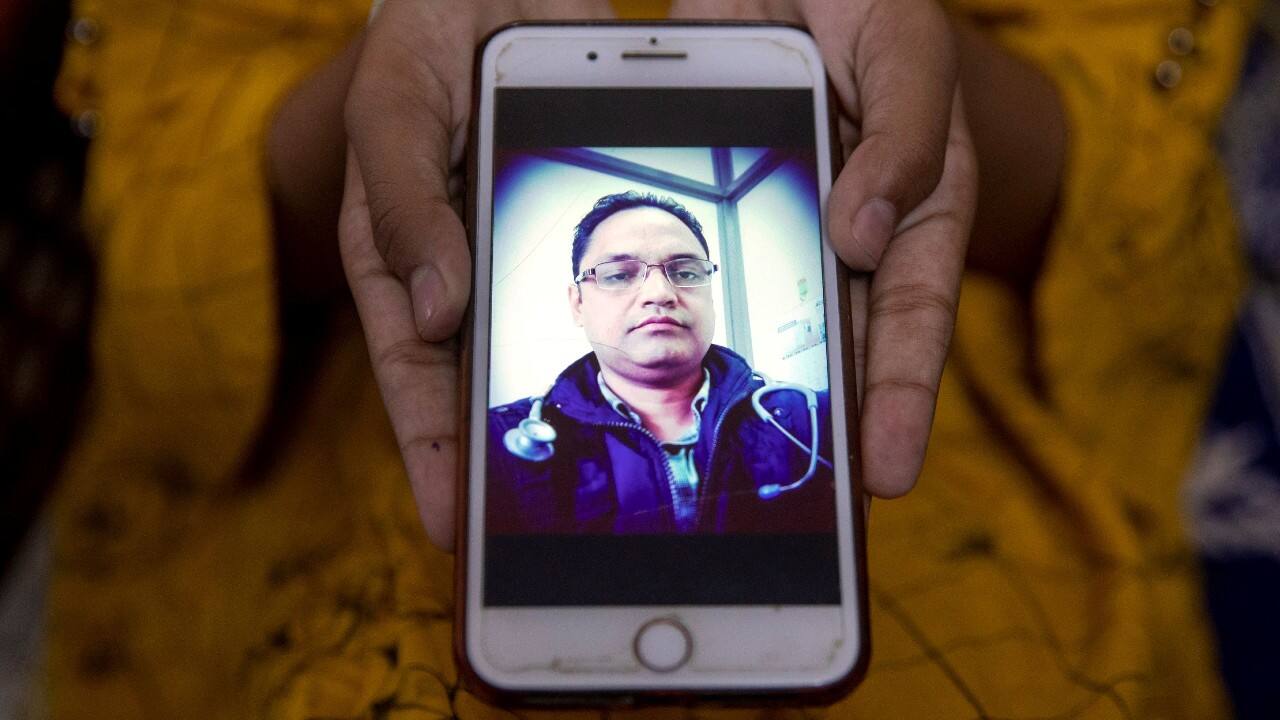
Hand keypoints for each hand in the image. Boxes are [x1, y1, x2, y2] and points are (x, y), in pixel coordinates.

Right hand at [339, 0, 611, 549]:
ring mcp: (522, 257)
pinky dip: (628, 335)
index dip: (428, 452)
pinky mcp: (579, 228)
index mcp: (401, 256)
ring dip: (573, 416)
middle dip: (503, 464)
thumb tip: (438, 303)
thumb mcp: (397, 108)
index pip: (409, 373)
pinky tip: (665, 379)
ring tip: (614, 486)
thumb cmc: (424, 40)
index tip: (451, 527)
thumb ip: (406, 197)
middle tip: (539, 542)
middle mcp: (462, 272)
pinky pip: (606, 291)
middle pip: (480, 387)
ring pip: (548, 352)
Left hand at [672, 0, 977, 499]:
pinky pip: (707, 274)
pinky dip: (691, 325)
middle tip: (808, 518)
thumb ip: (904, 134)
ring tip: (732, 481)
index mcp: (918, 205)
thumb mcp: (908, 51)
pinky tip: (661, 377)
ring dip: (758, 402)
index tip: (885, 474)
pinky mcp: (727, 205)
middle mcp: (855, 233)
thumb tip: (864, 230)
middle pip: (846, 349)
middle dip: (831, 432)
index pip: (915, 316)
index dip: (903, 398)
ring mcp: (789, 227)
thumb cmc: (870, 2)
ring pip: (774, 327)